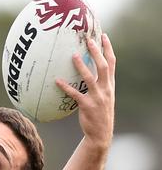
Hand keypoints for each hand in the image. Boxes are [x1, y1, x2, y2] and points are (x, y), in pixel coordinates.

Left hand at [56, 33, 115, 148]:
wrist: (101, 134)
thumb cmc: (99, 114)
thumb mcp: (104, 97)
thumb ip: (98, 84)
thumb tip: (85, 71)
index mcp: (110, 85)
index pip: (112, 63)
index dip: (108, 49)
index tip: (103, 36)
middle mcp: (106, 89)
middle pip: (104, 66)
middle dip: (97, 52)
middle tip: (89, 40)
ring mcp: (97, 97)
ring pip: (90, 77)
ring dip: (82, 66)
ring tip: (73, 55)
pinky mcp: (87, 106)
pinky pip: (75, 94)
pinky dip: (66, 87)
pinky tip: (57, 81)